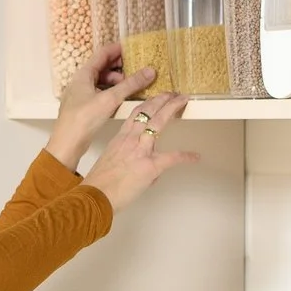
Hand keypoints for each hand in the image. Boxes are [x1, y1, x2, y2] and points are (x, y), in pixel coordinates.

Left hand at [48, 43, 155, 165]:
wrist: (67, 143)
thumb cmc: (83, 118)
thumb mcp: (110, 99)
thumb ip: (130, 84)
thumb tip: (150, 71)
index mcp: (83, 74)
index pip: (102, 53)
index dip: (118, 49)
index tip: (134, 48)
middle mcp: (81, 81)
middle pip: (103, 67)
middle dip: (120, 67)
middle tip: (137, 68)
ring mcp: (82, 94)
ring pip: (102, 81)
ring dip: (117, 81)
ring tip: (132, 86)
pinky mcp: (85, 107)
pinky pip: (101, 93)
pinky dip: (113, 92)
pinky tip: (123, 99)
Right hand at [82, 89, 198, 212]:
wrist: (96, 196)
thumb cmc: (99, 184)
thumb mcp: (111, 164)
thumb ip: (128, 159)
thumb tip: (146, 168)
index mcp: (120, 139)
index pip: (135, 114)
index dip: (147, 104)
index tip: (155, 99)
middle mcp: (130, 140)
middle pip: (148, 112)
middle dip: (162, 100)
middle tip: (173, 94)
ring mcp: (141, 151)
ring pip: (157, 122)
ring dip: (171, 109)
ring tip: (182, 101)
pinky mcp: (150, 166)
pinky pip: (172, 157)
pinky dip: (185, 156)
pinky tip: (194, 157)